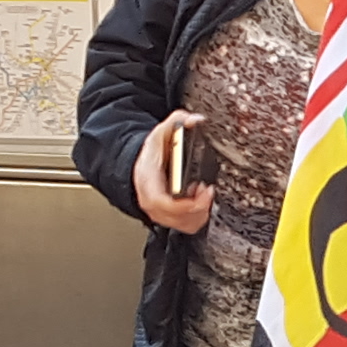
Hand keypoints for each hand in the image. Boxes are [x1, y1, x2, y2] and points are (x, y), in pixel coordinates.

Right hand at [131, 111, 215, 233]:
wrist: (139, 166)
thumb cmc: (151, 154)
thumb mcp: (161, 132)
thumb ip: (179, 121)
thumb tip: (195, 120)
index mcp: (148, 181)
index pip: (164, 203)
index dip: (187, 203)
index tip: (204, 191)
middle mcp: (151, 202)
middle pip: (177, 217)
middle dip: (199, 207)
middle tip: (207, 191)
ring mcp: (159, 213)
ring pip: (184, 225)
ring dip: (200, 213)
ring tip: (203, 195)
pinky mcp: (168, 218)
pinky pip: (186, 226)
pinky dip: (198, 217)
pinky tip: (200, 203)